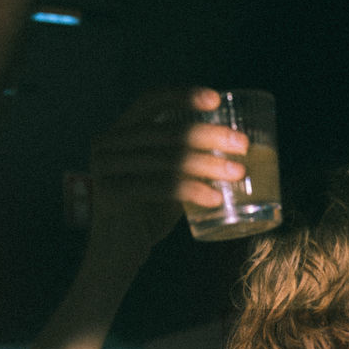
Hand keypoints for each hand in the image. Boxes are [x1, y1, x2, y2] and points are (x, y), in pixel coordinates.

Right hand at [89, 87, 247, 258]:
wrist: (117, 253)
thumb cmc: (148, 213)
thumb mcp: (168, 179)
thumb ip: (187, 161)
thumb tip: (232, 147)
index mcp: (120, 132)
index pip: (150, 101)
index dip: (182, 96)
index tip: (216, 99)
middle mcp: (107, 144)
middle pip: (166, 132)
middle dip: (209, 135)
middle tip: (242, 145)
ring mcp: (106, 168)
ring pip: (167, 159)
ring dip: (208, 164)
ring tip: (237, 173)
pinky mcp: (112, 193)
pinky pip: (160, 186)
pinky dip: (192, 191)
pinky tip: (215, 199)